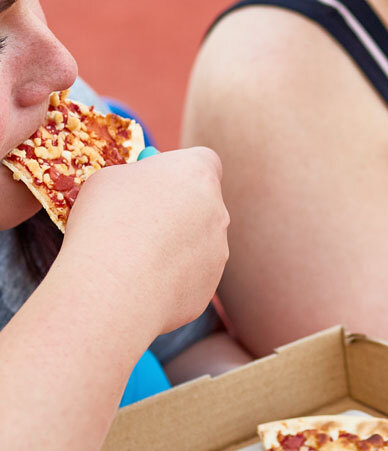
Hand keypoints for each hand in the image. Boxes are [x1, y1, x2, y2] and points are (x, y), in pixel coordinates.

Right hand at [59, 147, 228, 336]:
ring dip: (174, 244)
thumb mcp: (109, 179)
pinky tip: (140, 282)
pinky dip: (170, 276)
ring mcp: (219, 251)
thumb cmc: (105, 221)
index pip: (204, 161)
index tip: (155, 180)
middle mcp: (218, 210)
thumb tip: (145, 186)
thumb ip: (138, 178)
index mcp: (197, 173)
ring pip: (198, 241)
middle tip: (139, 221)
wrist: (113, 289)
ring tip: (132, 256)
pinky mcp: (209, 285)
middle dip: (176, 209)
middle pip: (202, 203)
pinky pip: (190, 274)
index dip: (179, 169)